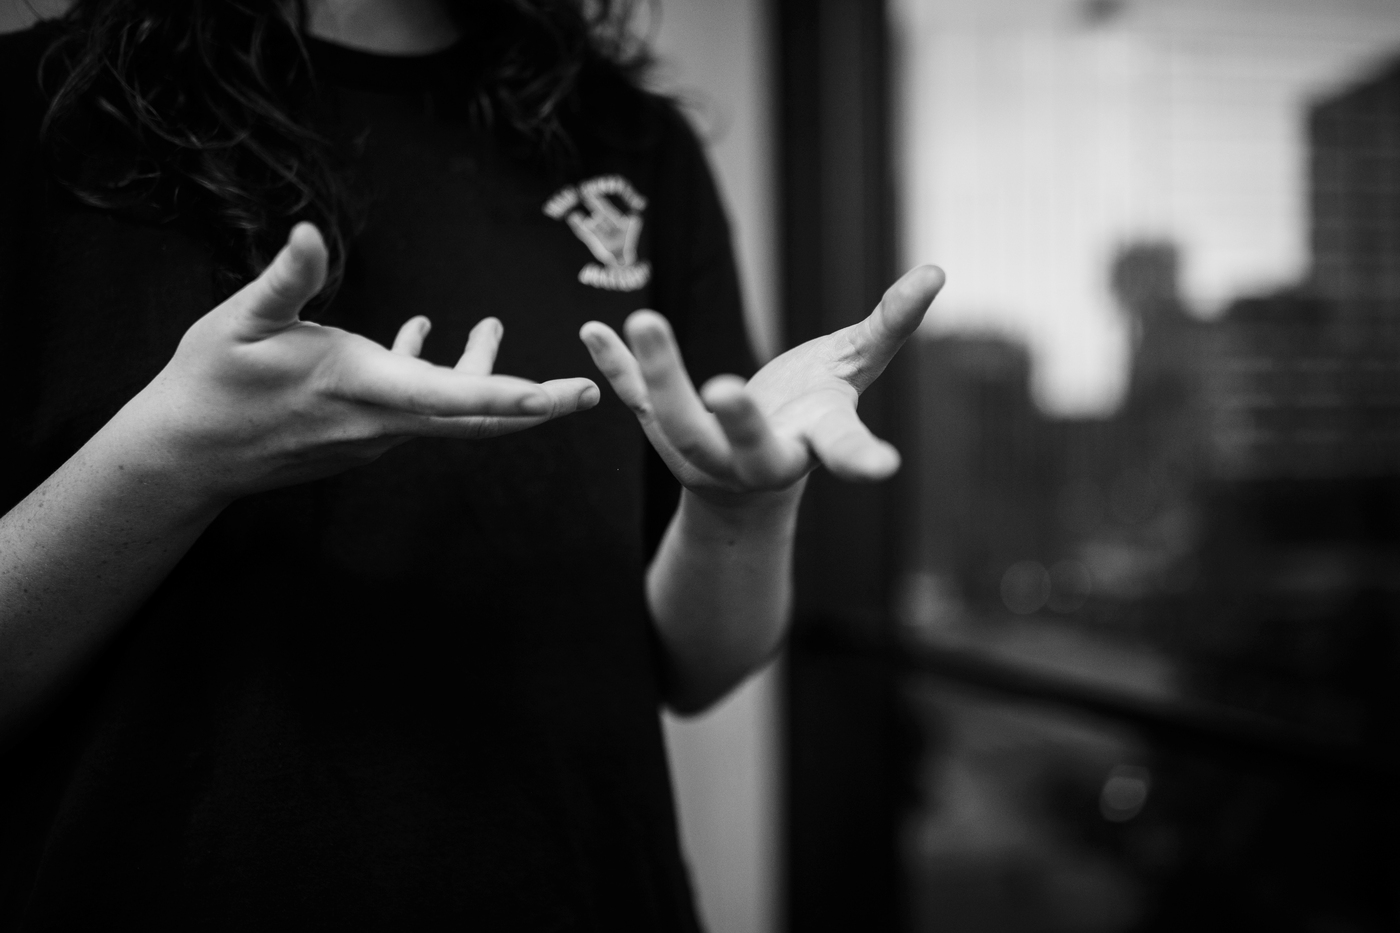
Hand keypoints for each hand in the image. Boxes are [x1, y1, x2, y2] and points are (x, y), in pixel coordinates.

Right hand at [121, 223, 598, 501]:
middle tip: (590, 392)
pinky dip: (432, 377)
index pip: (455, 399)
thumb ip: (287, 278)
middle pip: (476, 420)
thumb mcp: (243, 321)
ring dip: (479, 375)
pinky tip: (420, 335)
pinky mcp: (361, 436)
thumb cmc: (212, 383)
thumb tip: (308, 230)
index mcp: (363, 389)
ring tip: (488, 324)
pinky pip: (415, 410)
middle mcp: (380, 422)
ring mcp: (373, 435)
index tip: (563, 394)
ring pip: (446, 412)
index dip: (514, 395)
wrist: (187, 455)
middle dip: (535, 405)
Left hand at [579, 264, 943, 502]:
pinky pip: (633, 402)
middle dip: (736, 422)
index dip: (861, 459)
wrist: (747, 477)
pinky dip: (612, 369)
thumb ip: (887, 325)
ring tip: (644, 319)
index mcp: (813, 443)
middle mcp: (759, 459)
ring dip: (659, 376)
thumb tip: (936, 270)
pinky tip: (590, 331)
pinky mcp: (662, 432)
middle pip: (746, 448)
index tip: (884, 468)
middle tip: (721, 388)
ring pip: (678, 425)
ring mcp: (706, 452)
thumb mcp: (851, 369)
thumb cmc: (811, 412)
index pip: (842, 450)